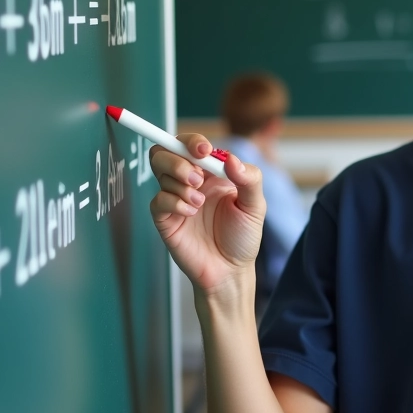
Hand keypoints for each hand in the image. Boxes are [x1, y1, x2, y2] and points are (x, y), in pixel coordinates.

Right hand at [148, 134, 265, 296]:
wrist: (230, 271)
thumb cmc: (242, 238)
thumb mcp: (255, 206)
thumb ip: (249, 179)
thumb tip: (230, 158)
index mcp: (212, 173)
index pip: (191, 145)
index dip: (193, 141)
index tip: (204, 151)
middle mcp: (190, 182)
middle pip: (165, 152)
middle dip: (178, 159)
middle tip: (197, 178)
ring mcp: (175, 199)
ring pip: (159, 172)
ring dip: (181, 184)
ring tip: (199, 203)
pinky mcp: (165, 218)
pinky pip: (157, 200)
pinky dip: (173, 202)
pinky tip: (190, 213)